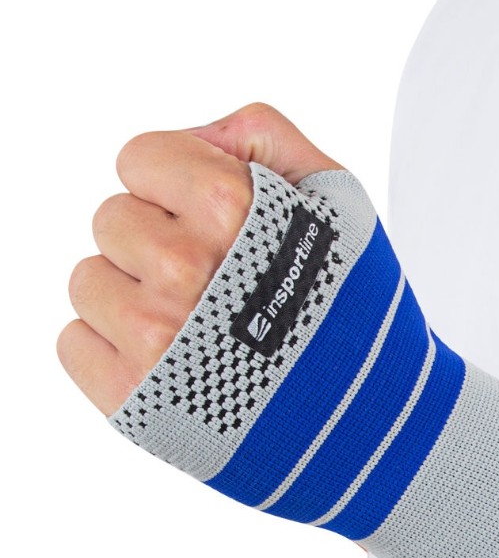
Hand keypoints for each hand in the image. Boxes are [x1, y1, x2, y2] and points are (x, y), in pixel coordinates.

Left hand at [57, 103, 341, 415]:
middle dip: (157, 242)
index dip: (174, 186)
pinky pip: (73, 342)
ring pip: (88, 280)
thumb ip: (268, 140)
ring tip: (197, 327)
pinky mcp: (131, 394)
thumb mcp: (340, 203)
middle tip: (214, 284)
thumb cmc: (352, 315)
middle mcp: (185, 267)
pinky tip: (172, 361)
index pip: (139, 158)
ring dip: (134, 297)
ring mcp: (153, 335)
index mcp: (230, 208)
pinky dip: (113, 350)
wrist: (366, 420)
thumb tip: (196, 137)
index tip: (206, 221)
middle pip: (111, 219)